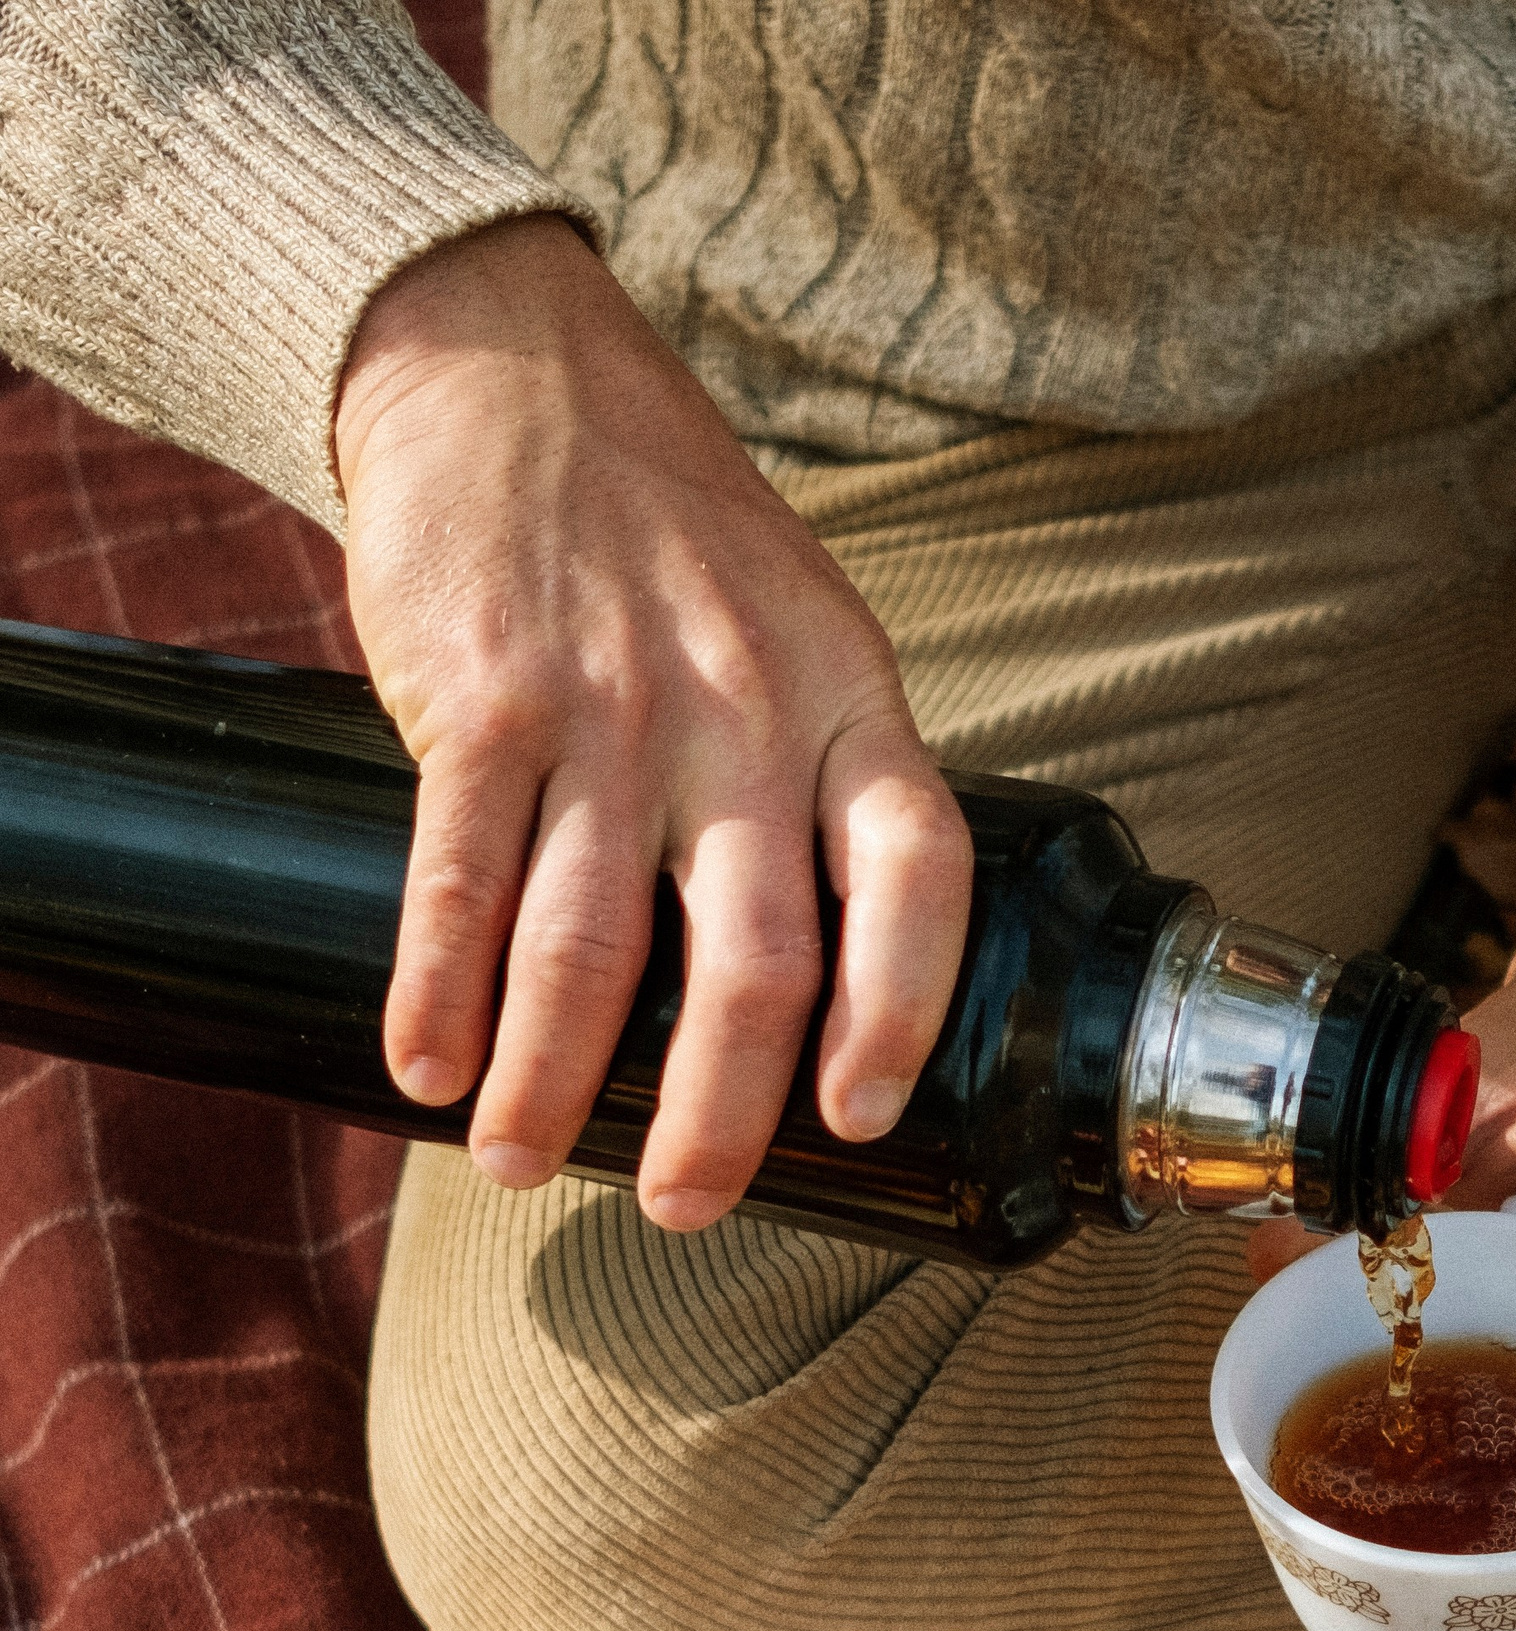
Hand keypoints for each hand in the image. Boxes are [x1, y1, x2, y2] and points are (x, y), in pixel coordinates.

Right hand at [333, 216, 972, 1229]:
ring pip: (588, 947)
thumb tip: (823, 987)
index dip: (898, 1012)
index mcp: (849, 702)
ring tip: (521, 1162)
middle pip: (754, 960)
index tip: (857, 1119)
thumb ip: (825, 783)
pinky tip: (427, 1066)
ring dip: (551, 1082)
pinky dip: (438, 992)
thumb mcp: (806, 631)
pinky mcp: (480, 695)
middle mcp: (742, 712)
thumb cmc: (677, 534)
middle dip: (715, 1114)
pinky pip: (459, 879)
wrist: (511, 366)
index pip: (915, 875)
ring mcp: (609, 705)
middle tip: (683, 1206)